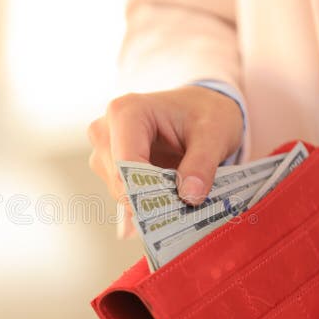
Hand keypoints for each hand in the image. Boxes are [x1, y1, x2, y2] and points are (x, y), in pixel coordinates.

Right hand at [87, 86, 242, 236]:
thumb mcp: (214, 135)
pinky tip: (167, 202)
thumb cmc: (205, 114)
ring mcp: (104, 149)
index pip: (124, 163)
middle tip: (184, 206)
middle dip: (150, 199)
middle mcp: (106, 130)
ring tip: (180, 194)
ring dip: (149, 201)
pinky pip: (122, 194)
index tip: (174, 209)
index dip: (146, 192)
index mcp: (126, 112)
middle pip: (119, 180)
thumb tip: (190, 197)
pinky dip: (145, 203)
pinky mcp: (108, 166)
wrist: (200, 109)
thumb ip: (202, 165)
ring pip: (120, 191)